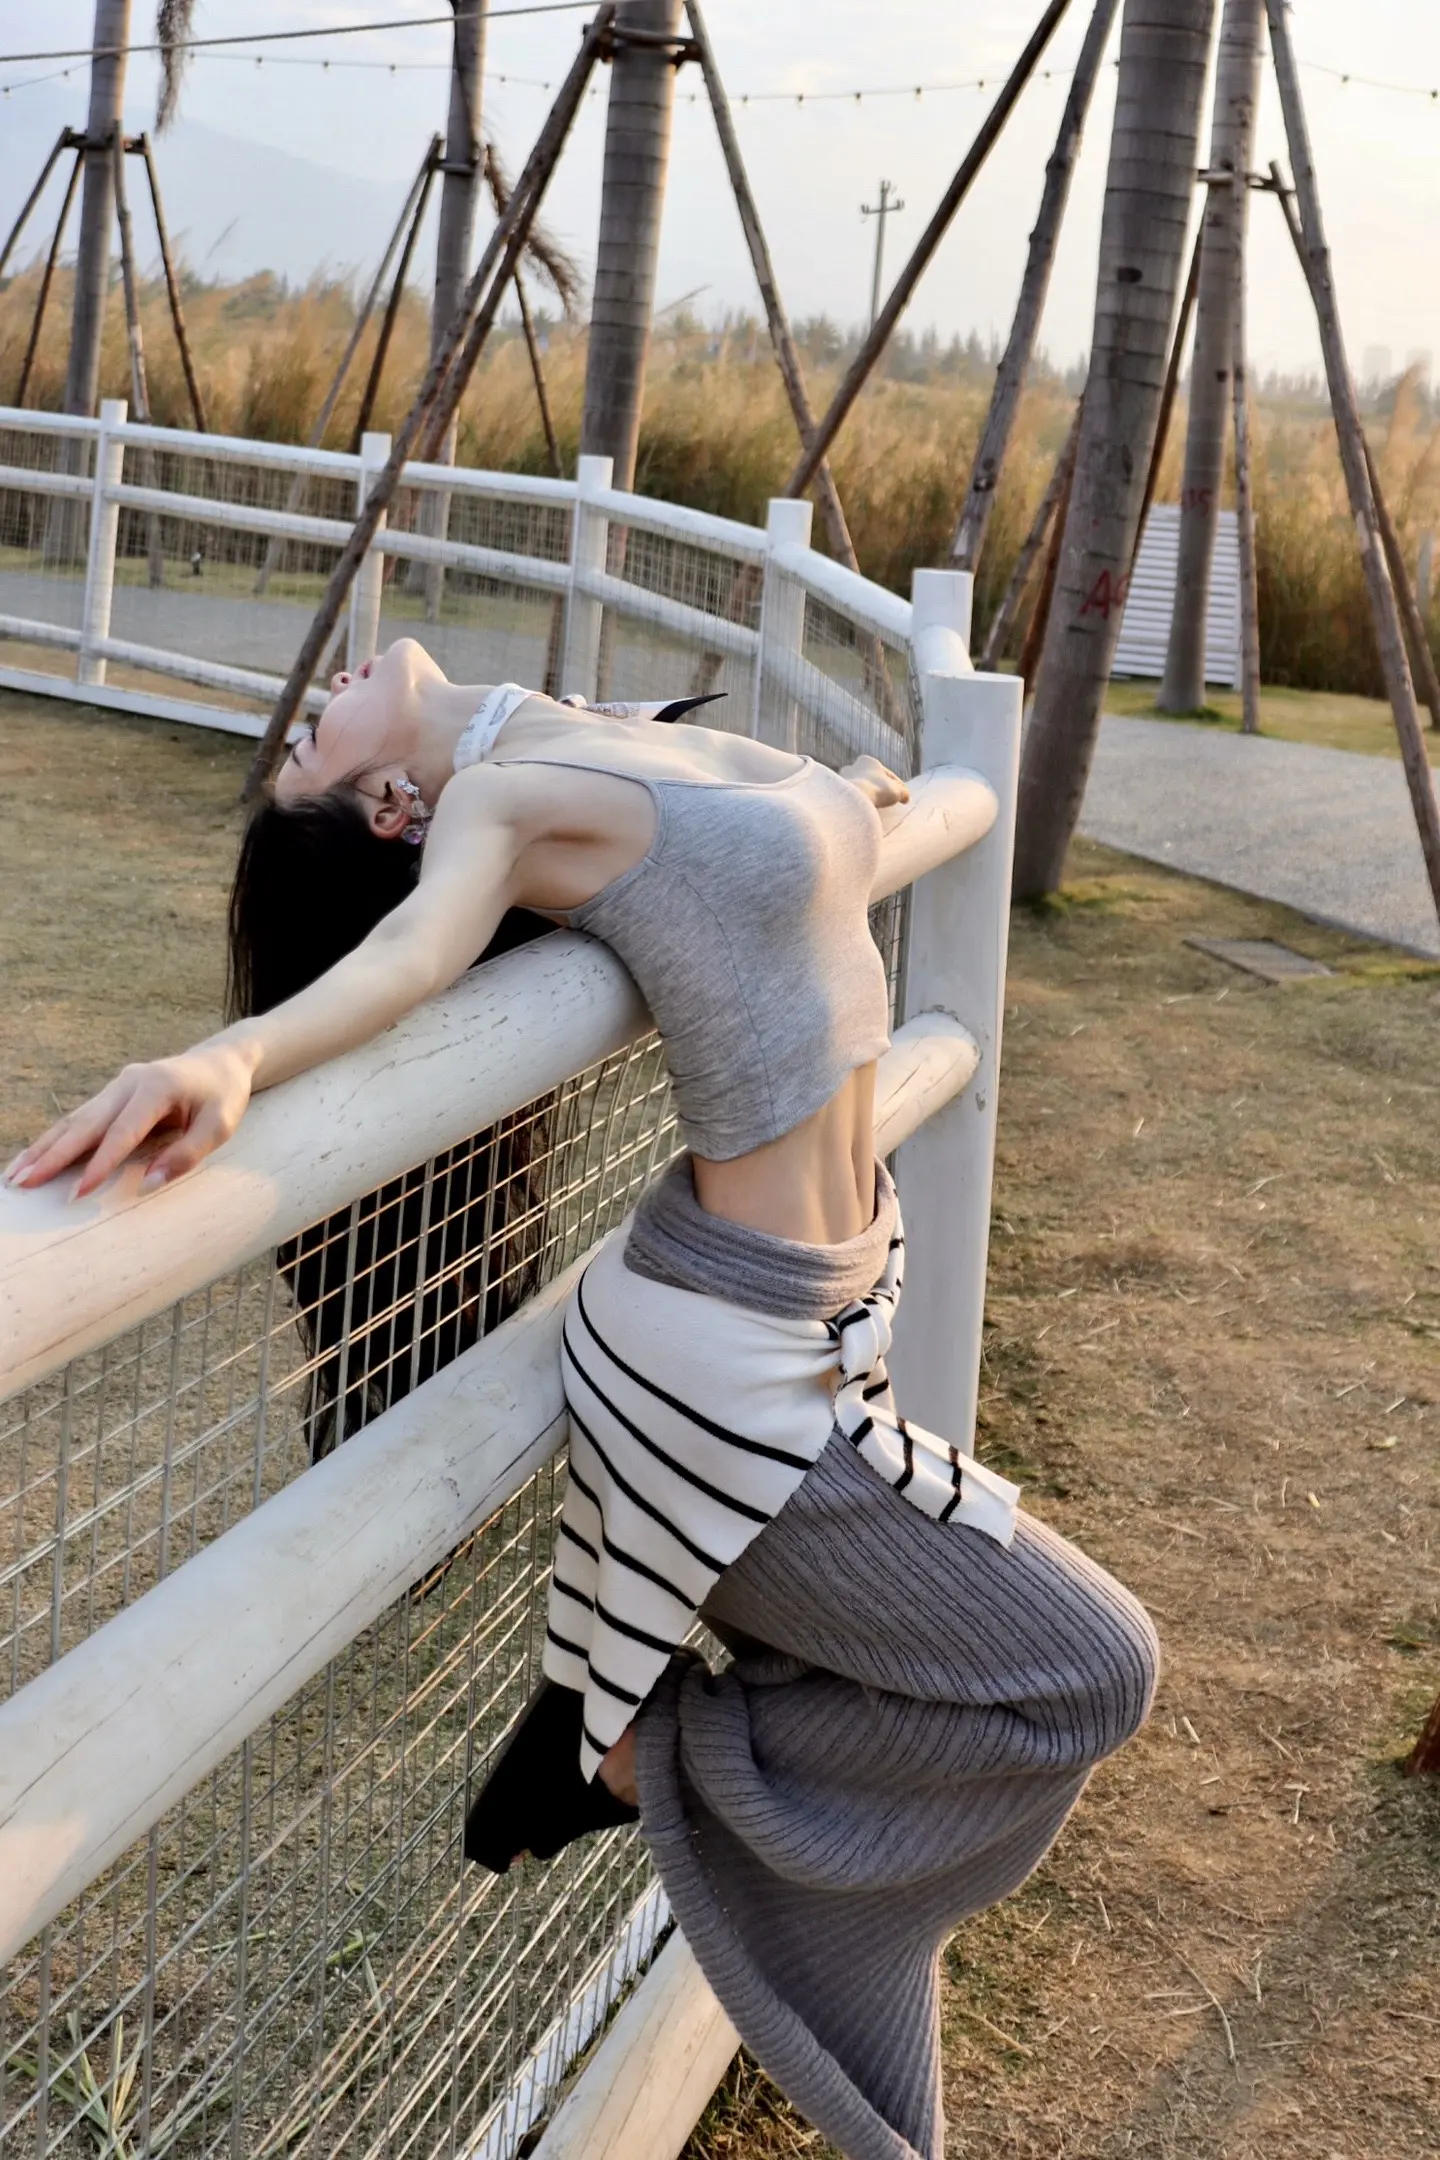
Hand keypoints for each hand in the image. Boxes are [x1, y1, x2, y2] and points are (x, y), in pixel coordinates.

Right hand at [4, 1041, 255, 1197]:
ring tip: (14, 1175)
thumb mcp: (220, 1126)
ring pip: (74, 1120)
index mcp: (156, 1088)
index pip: (122, 1133)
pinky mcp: (111, 1094)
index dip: (99, 1164)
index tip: (77, 1193)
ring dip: (43, 1148)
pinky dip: (54, 1139)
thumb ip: (187, 1154)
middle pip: (84, 1124)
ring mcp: (116, 1086)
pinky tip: (33, 1158)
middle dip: (52, 1156)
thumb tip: (149, 1184)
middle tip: (22, 1183)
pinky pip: (79, 1119)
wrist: (220, 1061)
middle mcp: (129, 1083)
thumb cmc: (224, 1096)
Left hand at [839, 755, 910, 814]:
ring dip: (865, 796)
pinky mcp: (834, 793)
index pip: (885, 773)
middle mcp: (852, 767)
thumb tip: (905, 797)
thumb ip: (902, 792)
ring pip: (857, 788)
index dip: (897, 785)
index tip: (902, 797)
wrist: (853, 800)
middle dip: (876, 788)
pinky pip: (849, 799)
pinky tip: (861, 812)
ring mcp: (841, 780)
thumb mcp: (896, 791)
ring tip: (872, 807)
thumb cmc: (877, 790)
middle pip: (869, 779)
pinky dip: (856, 804)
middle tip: (884, 800)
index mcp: (867, 761)